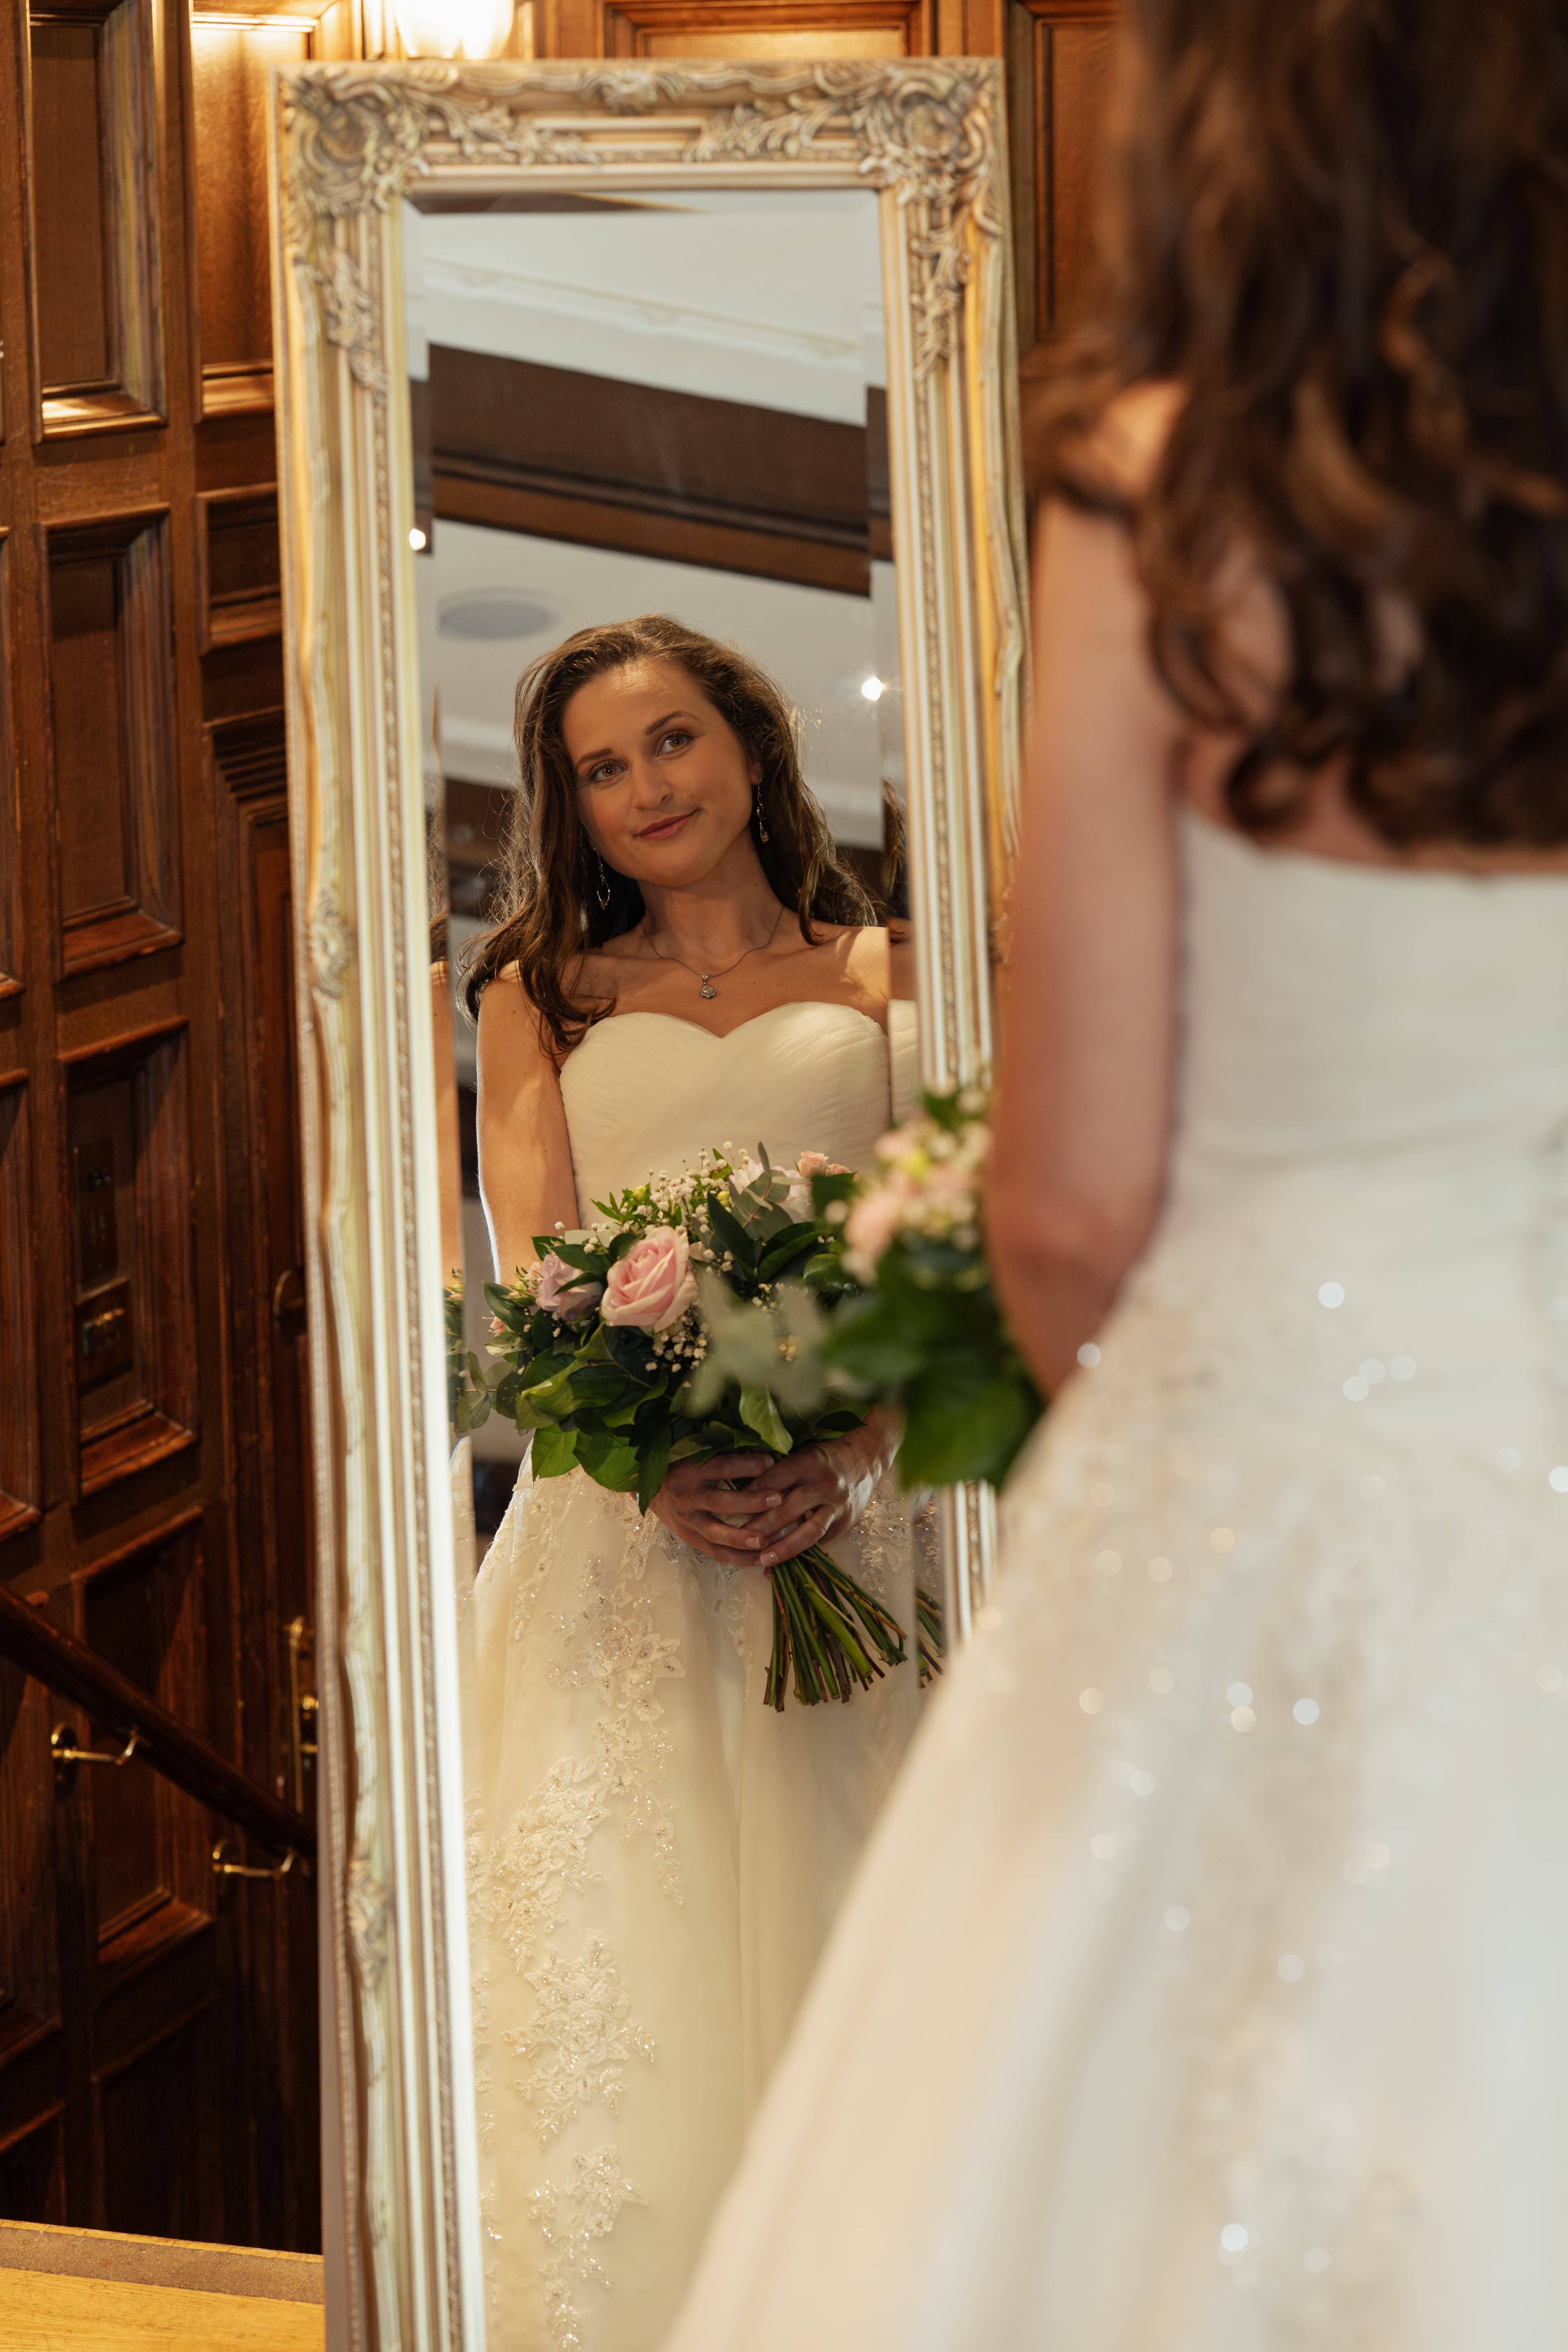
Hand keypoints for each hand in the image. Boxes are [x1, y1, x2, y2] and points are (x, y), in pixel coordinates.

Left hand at [651, 1412, 895, 1570]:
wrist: (867, 1458)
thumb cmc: (825, 1455)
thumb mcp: (803, 1452)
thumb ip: (779, 1470)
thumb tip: (742, 1489)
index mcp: (810, 1461)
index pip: (777, 1479)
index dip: (753, 1493)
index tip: (732, 1505)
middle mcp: (825, 1484)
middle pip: (790, 1507)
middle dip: (763, 1525)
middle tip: (740, 1537)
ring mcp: (838, 1506)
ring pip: (808, 1530)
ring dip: (784, 1547)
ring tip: (763, 1560)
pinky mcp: (845, 1523)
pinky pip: (820, 1542)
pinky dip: (800, 1556)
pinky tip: (781, 1568)